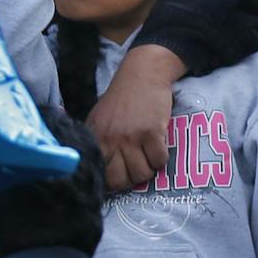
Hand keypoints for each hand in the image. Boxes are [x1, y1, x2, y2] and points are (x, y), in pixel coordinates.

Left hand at [87, 44, 182, 189]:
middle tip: (136, 167)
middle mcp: (110, 139)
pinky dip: (161, 158)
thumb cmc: (121, 100)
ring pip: (142, 174)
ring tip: (147, 155)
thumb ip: (98, 144)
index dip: (112, 182)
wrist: (142, 75)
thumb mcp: (99, 120)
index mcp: (95, 138)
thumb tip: (100, 174)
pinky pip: (159, 161)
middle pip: (121, 180)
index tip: (119, 177)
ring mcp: (131, 136)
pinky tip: (157, 145)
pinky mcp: (152, 132)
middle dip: (131, 179)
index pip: (101, 175)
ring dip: (148, 168)